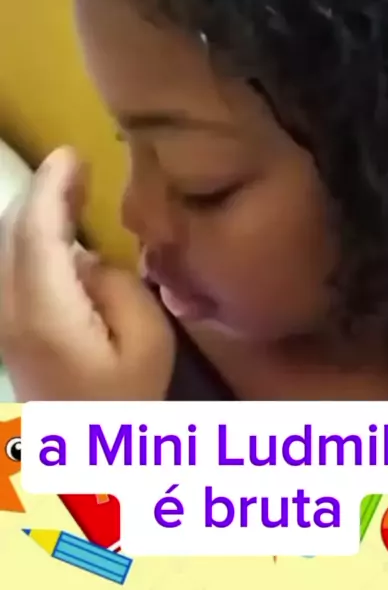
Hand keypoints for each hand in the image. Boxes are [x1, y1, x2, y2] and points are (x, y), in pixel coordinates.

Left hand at [0, 147, 174, 399]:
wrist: (89, 460)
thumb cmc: (127, 402)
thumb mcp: (147, 340)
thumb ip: (118, 284)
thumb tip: (87, 259)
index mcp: (45, 312)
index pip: (34, 230)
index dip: (51, 186)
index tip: (73, 153)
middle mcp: (9, 309)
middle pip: (10, 231)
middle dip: (41, 191)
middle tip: (78, 167)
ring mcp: (1, 319)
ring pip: (4, 246)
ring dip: (33, 212)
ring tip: (71, 191)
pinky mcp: (6, 327)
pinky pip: (9, 265)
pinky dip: (29, 237)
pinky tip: (58, 234)